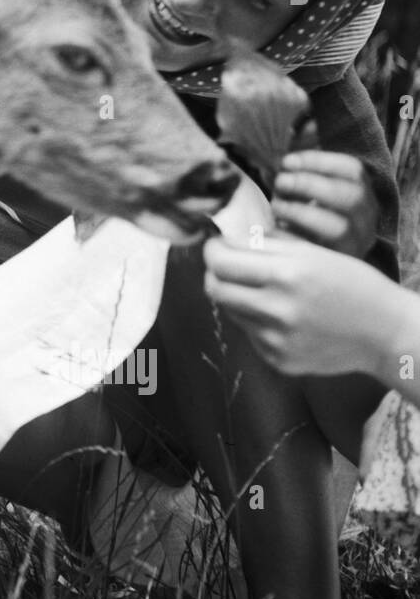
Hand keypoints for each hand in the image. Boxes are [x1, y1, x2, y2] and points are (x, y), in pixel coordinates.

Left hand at [202, 233, 403, 379]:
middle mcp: (278, 309)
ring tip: (262, 290)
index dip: (213, 250)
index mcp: (287, 275)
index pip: (221, 262)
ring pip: (229, 310)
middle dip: (215, 273)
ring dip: (236, 296)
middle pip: (214, 288)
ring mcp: (276, 339)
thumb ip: (267, 247)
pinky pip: (249, 333)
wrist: (386, 333)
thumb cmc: (354, 285)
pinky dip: (256, 320)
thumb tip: (228, 239)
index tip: (218, 246)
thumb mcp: (314, 254)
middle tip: (227, 266)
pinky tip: (282, 316)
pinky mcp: (278, 359)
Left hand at [270, 151, 377, 255]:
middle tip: (280, 182)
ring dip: (300, 212)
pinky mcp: (336, 264)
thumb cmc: (311, 212)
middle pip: (349, 197)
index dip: (318, 161)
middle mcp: (366, 217)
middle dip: (309, 185)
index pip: (352, 169)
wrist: (324, 260)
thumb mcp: (313, 186)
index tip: (287, 161)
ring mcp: (355, 243)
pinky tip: (276, 228)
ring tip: (276, 205)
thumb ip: (305, 165)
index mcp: (362, 191)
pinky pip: (317, 253)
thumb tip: (298, 134)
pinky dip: (292, 238)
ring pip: (337, 228)